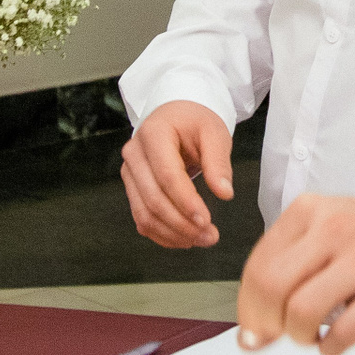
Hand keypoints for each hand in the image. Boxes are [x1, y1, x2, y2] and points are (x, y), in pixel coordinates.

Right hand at [120, 100, 233, 247]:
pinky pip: (142, 218)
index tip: (206, 220)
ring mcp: (130, 172)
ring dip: (173, 233)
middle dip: (182, 223)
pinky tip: (185, 238)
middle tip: (210, 236)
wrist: (176, 114)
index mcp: (154, 134)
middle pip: (153, 198)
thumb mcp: (214, 132)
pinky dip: (163, 234)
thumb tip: (224, 192)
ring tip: (202, 239)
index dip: (186, 202)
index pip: (167, 176)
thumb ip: (218, 162)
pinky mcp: (133, 188)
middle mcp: (135, 154)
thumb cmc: (194, 121)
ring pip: (144, 214)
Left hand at [235, 195, 354, 354]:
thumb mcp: (319, 236)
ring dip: (299, 336)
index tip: (253, 328)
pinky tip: (333, 343)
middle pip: (272, 286)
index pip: (258, 265)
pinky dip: (330, 348)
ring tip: (310, 336)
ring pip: (302, 310)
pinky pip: (344, 332)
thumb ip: (282, 274)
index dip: (248, 306)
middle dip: (267, 323)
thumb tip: (250, 336)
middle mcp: (333, 229)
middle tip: (277, 334)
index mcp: (307, 210)